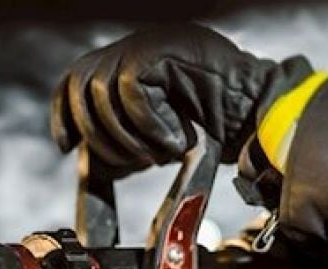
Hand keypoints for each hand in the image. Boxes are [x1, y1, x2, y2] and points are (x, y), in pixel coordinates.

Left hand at [51, 24, 311, 175]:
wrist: (262, 118)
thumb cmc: (216, 130)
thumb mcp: (155, 140)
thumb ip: (121, 144)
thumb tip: (87, 168)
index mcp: (133, 64)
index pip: (77, 78)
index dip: (65, 114)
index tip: (67, 146)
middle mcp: (138, 47)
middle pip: (81, 84)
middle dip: (99, 135)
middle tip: (137, 161)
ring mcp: (151, 42)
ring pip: (100, 89)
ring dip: (127, 135)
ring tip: (160, 152)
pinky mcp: (164, 47)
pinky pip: (129, 87)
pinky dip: (147, 124)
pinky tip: (175, 139)